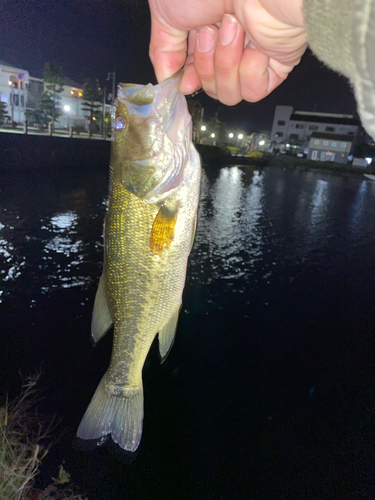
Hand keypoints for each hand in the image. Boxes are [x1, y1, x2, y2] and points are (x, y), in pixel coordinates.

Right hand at [149, 0, 307, 104]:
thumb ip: (162, 50)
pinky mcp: (276, 62)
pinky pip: (254, 91)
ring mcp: (252, 53)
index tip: (185, 80)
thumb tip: (166, 78)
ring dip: (226, 65)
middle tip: (209, 33)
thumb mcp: (166, 12)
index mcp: (204, 30)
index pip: (195, 75)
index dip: (189, 80)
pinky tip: (254, 45)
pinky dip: (250, 72)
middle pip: (210, 88)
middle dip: (205, 65)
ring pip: (230, 94)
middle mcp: (229, 42)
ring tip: (233, 29)